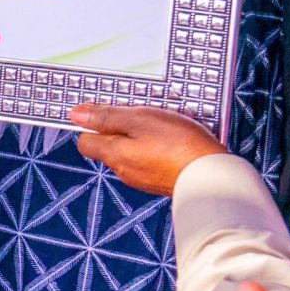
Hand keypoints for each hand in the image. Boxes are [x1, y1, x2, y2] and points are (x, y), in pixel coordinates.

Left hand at [69, 103, 226, 195]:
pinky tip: (178, 138)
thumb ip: (107, 117)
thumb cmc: (178, 145)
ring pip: (134, 150)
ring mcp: (143, 178)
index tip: (106, 110)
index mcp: (114, 155)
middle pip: (111, 144)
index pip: (85, 141)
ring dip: (145, 134)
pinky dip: (161, 146)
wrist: (212, 176)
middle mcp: (124, 171)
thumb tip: (76, 115)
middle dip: (123, 126)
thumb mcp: (139, 120)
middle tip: (144, 113)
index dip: (93, 124)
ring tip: (166, 123)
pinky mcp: (162, 180)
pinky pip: (153, 158)